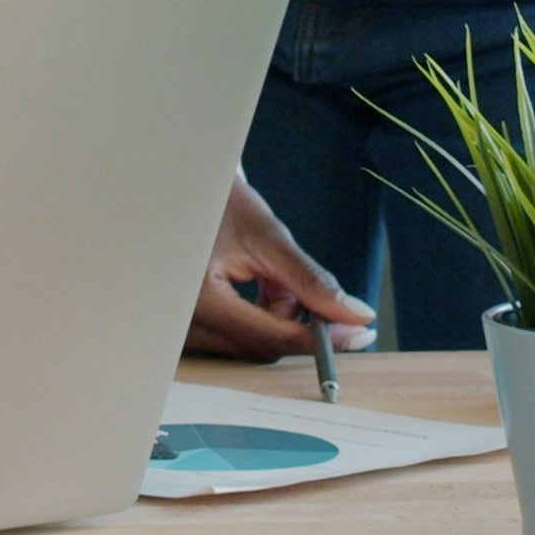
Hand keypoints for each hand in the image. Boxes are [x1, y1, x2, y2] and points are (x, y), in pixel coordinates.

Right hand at [185, 174, 375, 359]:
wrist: (175, 188)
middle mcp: (184, 324)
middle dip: (292, 320)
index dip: (321, 337)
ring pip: (250, 344)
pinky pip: (234, 337)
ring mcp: (182, 329)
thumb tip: (357, 317)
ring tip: (266, 276)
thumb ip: (311, 280)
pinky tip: (254, 287)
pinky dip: (256, 317)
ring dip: (274, 318)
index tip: (359, 332)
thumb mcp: (265, 234)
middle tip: (299, 284)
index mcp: (199, 300)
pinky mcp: (186, 327)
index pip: (273, 337)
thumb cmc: (216, 201)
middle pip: (262, 346)